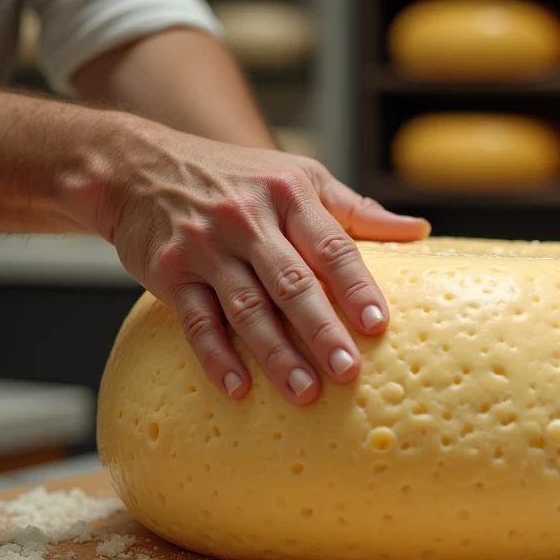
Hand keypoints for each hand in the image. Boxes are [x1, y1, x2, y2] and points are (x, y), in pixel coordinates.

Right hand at [74, 118, 429, 403]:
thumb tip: (420, 232)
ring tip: (305, 391)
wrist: (139, 168)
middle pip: (293, 282)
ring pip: (248, 307)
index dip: (356, 286)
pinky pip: (198, 322)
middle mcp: (248, 219)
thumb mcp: (297, 178)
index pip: (331, 245)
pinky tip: (239, 388)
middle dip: (322, 329)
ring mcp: (207, 248)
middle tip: (348, 370)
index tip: (378, 324)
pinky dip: (217, 357)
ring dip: (276, 354)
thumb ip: (356, 210)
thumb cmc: (235, 178)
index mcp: (289, 194)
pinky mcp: (171, 274)